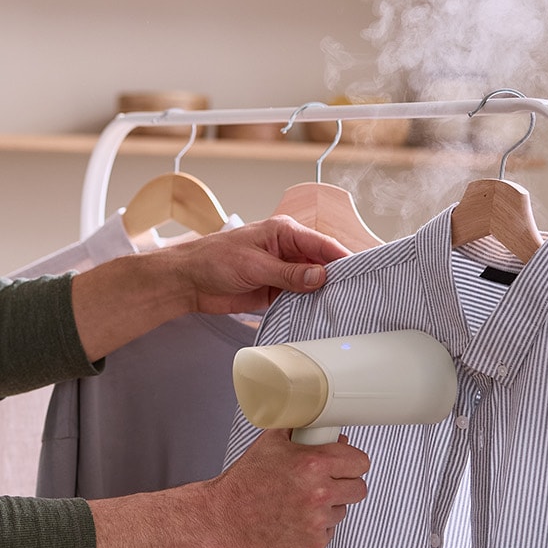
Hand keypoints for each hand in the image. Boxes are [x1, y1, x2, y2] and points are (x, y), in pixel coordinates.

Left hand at [153, 216, 347, 315]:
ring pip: (311, 283)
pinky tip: (320, 316)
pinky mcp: (274, 290)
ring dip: (322, 295)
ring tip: (343, 308)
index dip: (341, 257)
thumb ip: (288, 273)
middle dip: (336, 278)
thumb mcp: (254, 265)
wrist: (188, 281)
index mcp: (284, 232)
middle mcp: (287, 250)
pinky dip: (308, 306)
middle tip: (356, 295)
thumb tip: (320, 277)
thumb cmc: (214, 259)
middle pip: (320, 264)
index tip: (359, 271)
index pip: (321, 244)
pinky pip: (298, 298)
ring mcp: (281, 271)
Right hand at [199, 429, 371, 547]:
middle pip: (359, 488)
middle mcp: (318, 493)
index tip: (347, 463)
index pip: (360, 461)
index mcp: (312, 464)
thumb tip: (324, 432)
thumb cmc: (242, 485)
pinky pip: (329, 532)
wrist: (223, 519)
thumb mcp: (270, 443)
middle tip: (326, 482)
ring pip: (342, 510)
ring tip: (301, 502)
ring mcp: (317, 521)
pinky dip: (316, 527)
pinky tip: (296, 519)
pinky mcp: (314, 544)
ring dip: (328, 506)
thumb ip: (301, 433)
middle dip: (345, 483)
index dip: (352, 461)